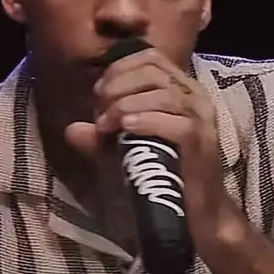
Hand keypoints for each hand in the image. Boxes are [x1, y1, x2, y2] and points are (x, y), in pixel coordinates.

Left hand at [64, 46, 241, 258]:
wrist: (197, 214)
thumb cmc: (165, 176)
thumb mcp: (126, 152)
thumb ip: (100, 140)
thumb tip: (71, 129)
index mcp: (181, 89)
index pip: (150, 58)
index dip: (119, 70)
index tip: (99, 94)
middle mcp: (195, 97)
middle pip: (152, 71)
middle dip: (118, 87)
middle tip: (100, 113)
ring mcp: (201, 119)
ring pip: (162, 94)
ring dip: (126, 105)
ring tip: (107, 126)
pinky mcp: (202, 143)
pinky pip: (176, 123)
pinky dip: (146, 121)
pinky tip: (126, 129)